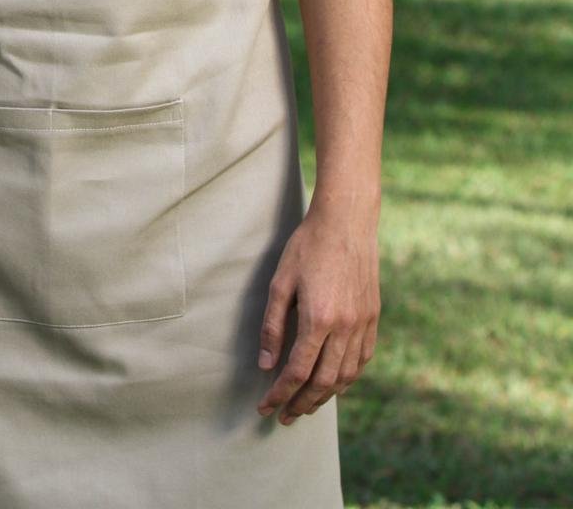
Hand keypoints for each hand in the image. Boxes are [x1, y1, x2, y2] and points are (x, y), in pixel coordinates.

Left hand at [256, 199, 379, 424]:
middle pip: (323, 382)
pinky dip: (347, 378)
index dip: (279, 395)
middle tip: (284, 417)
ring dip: (325, 397)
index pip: (296, 371)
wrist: (347, 221)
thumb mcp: (281, 282)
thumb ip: (273, 325)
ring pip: (345, 376)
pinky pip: (362, 360)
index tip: (265, 408)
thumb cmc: (308, 246)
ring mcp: (363, 324)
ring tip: (306, 405)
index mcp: (318, 319)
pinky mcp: (373, 317)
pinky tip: (335, 383)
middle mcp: (345, 327)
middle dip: (301, 404)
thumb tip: (266, 365)